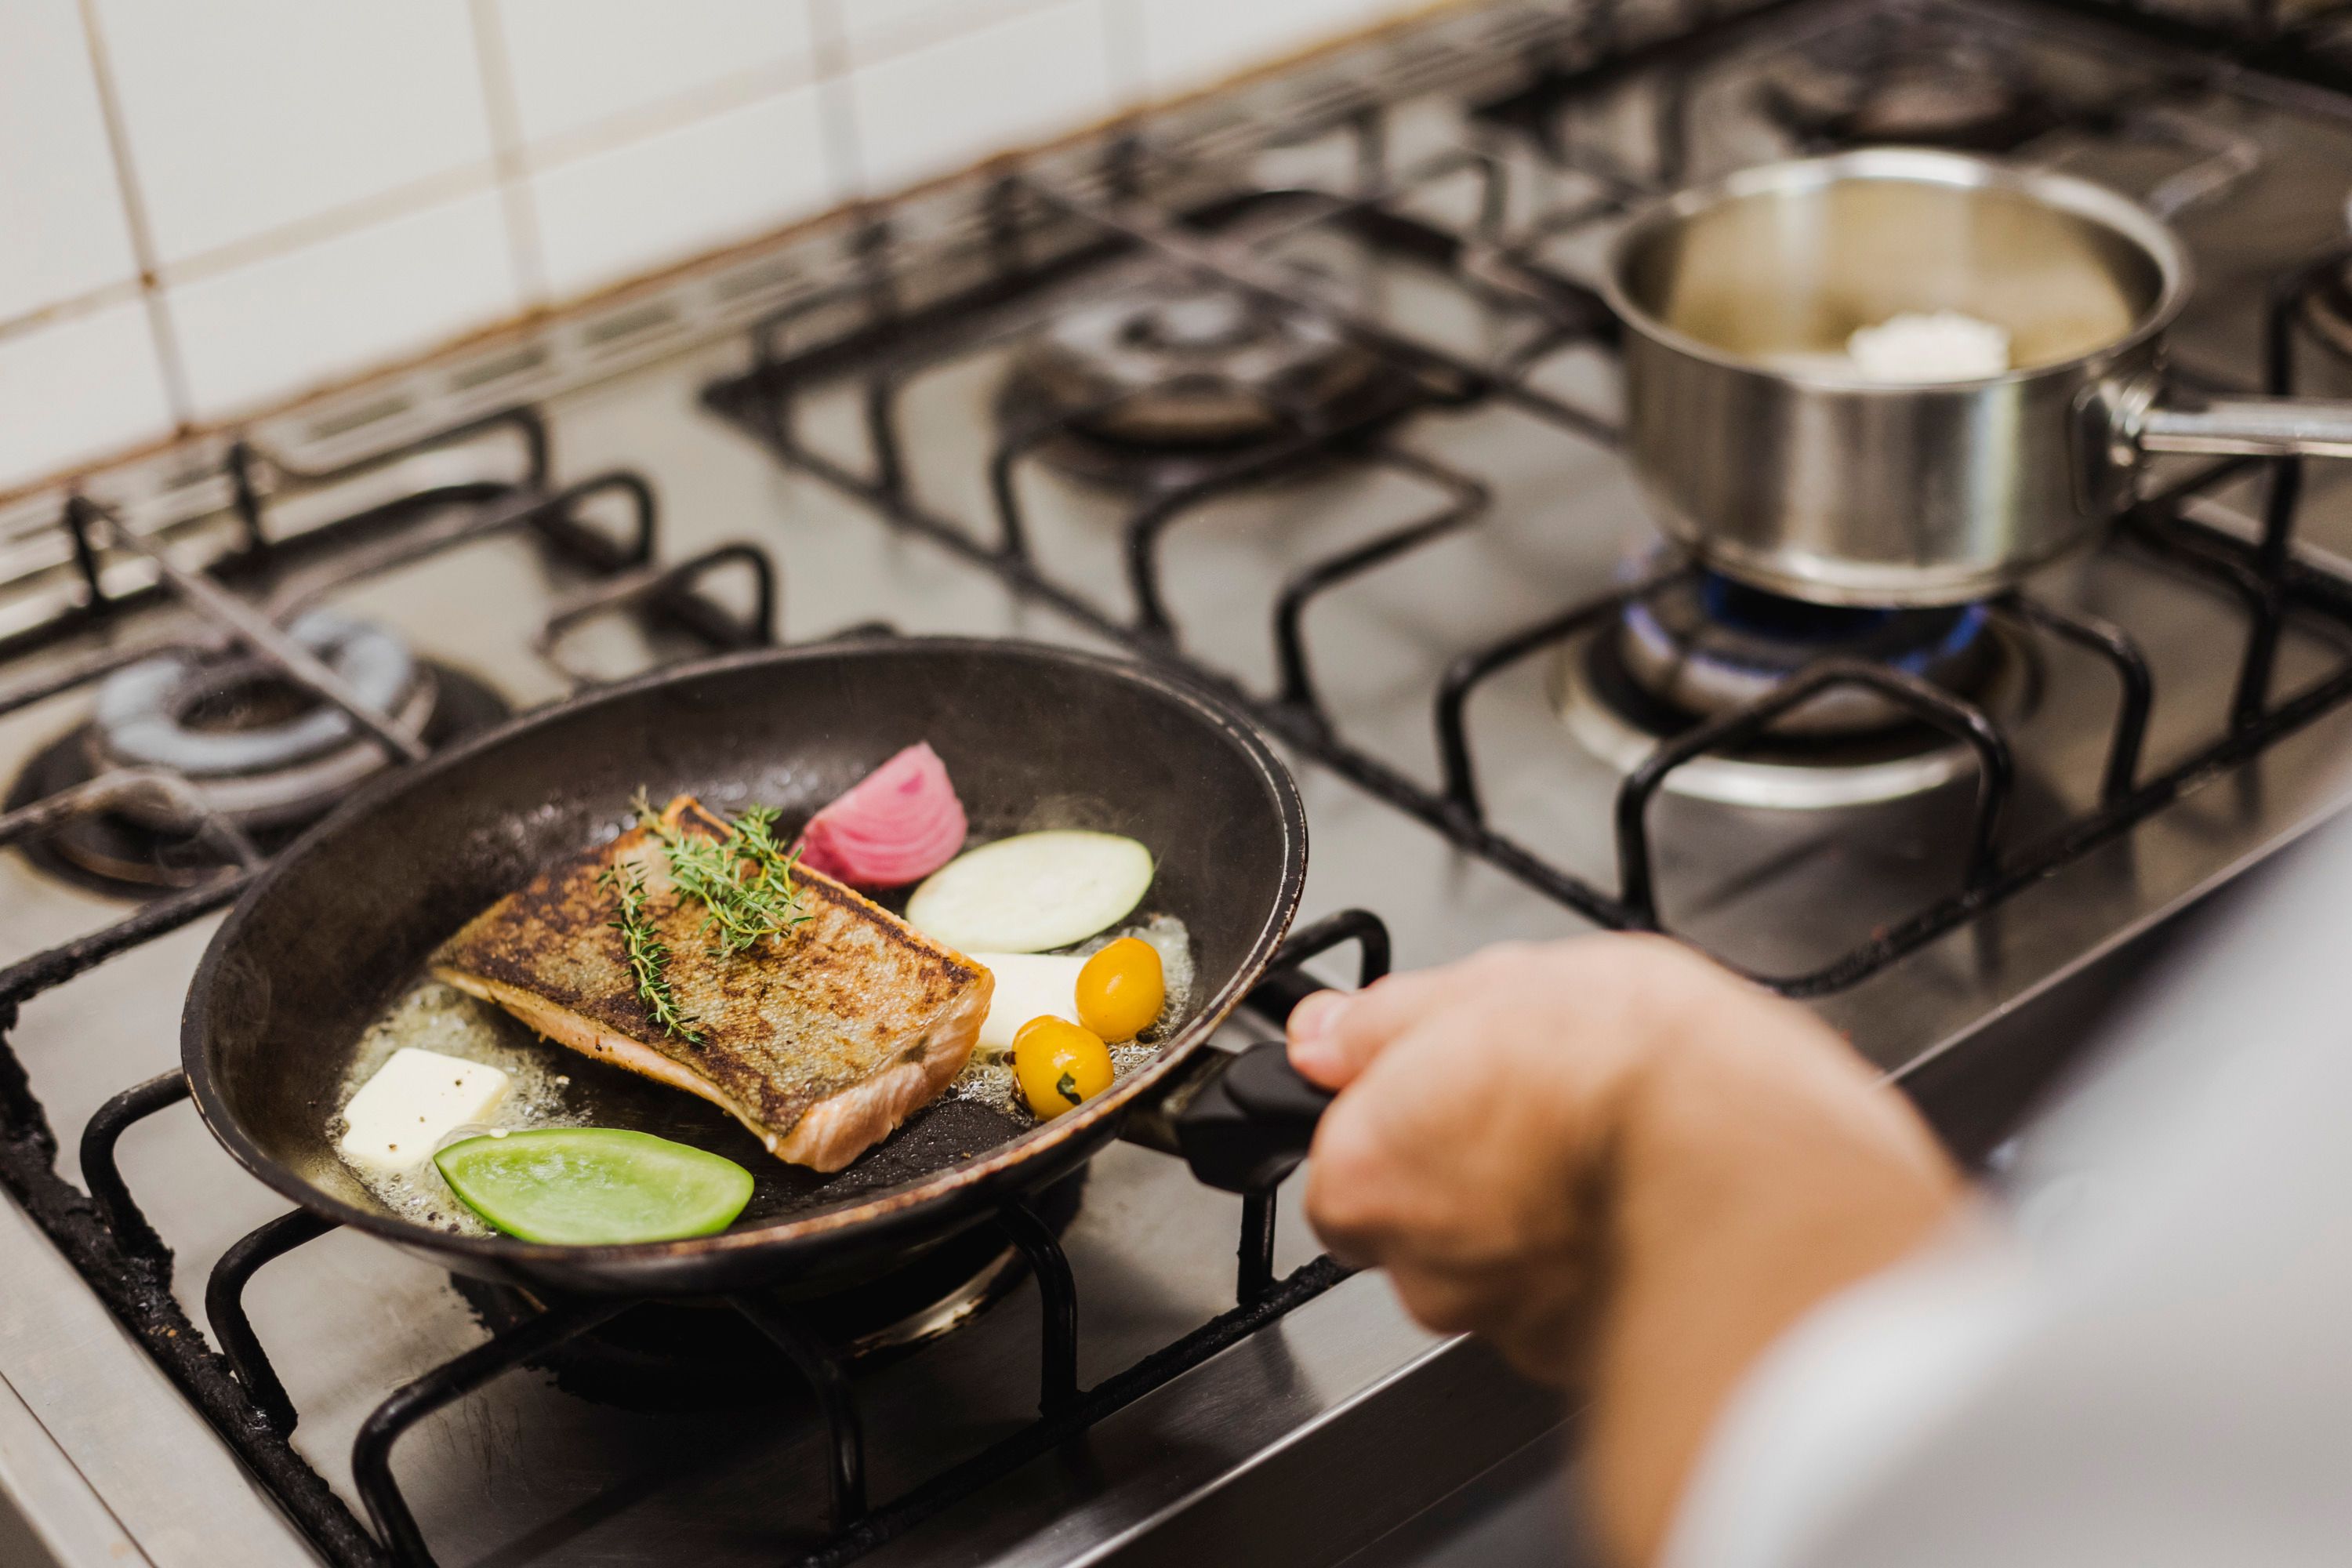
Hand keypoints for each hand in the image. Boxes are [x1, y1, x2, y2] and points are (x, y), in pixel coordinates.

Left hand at [1288, 935, 1960, 1565]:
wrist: (1753, 1161)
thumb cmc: (1630, 1069)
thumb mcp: (1496, 983)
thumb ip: (1388, 1019)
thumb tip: (1325, 1032)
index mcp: (1371, 1170)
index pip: (1345, 1159)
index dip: (1405, 1114)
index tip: (1454, 1084)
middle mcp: (1421, 1268)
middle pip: (1421, 1219)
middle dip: (1473, 1172)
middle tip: (1546, 1110)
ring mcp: (1503, 1324)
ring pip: (1499, 1268)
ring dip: (1540, 1222)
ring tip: (1610, 1152)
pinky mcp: (1583, 1361)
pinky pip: (1568, 1307)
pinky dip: (1596, 1266)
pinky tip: (1643, 1205)